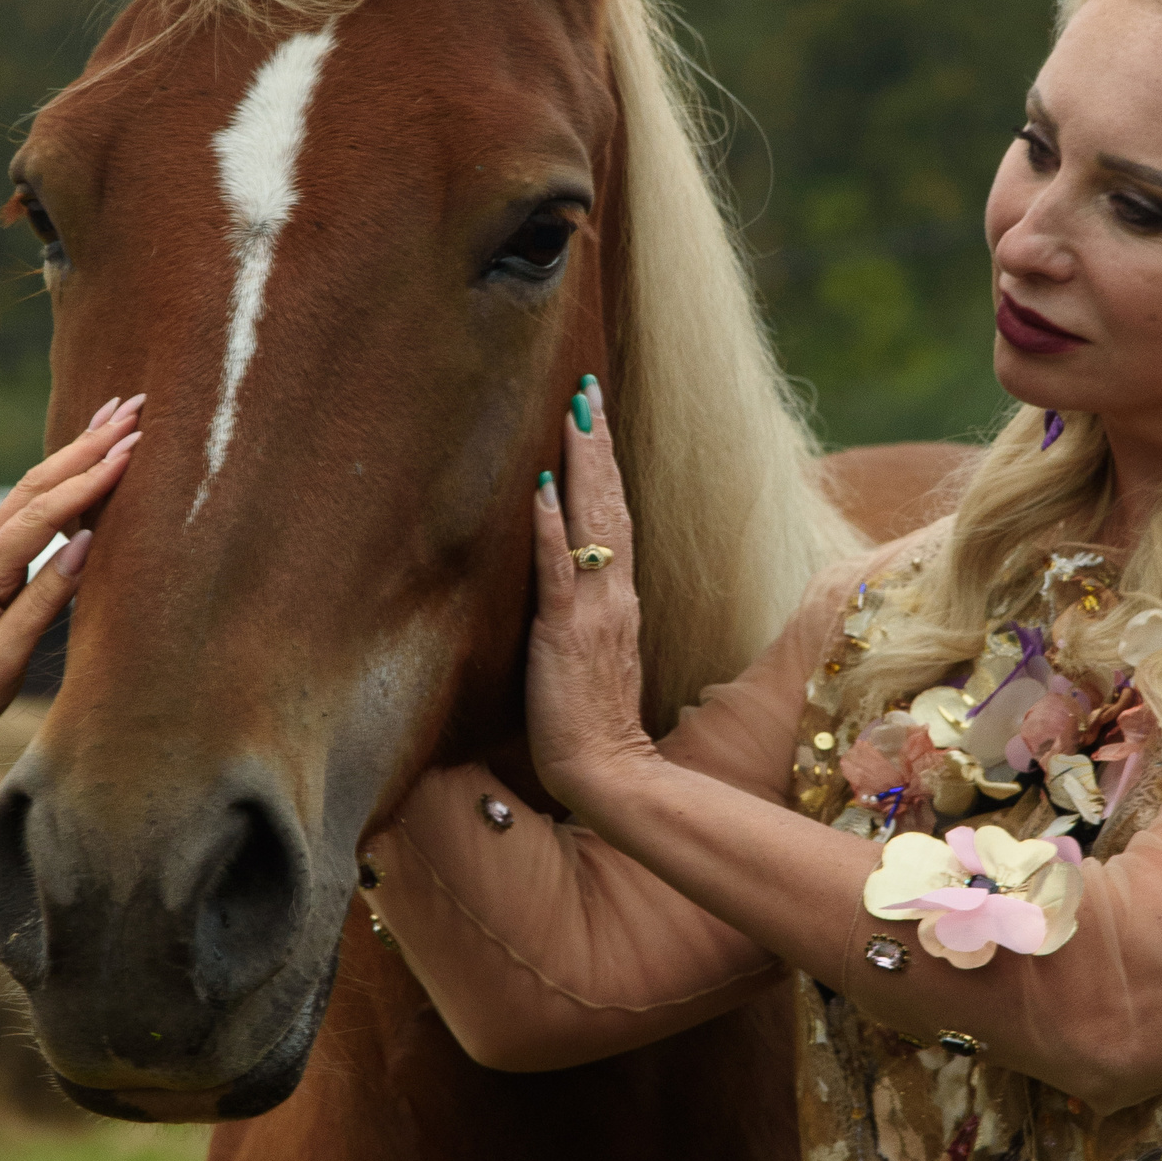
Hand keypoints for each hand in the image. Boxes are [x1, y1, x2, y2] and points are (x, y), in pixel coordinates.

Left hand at [0, 393, 143, 761]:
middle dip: (87, 443)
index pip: (46, 512)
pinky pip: (31, 509)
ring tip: (111, 419)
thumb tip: (86, 544)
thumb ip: (45, 599)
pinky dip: (61, 479)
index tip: (132, 448)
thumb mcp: (4, 657)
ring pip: (33, 488)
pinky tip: (78, 466)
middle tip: (132, 408)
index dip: (90, 478)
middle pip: (39, 483)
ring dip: (74, 451)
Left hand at [528, 376, 658, 810]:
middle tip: (587, 389)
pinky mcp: (565, 633)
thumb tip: (570, 580)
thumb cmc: (589, 721)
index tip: (595, 414)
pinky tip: (543, 488)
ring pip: (593, 524)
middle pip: (610, 505)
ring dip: (582, 466)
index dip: (606, 465)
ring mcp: (593, 611)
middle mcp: (613, 595)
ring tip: (573, 414)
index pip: (615, 517)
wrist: (604, 771)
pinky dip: (551, 526)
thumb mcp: (590, 652)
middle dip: (597, 444)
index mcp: (618, 598)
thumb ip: (585, 611)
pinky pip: (557, 571)